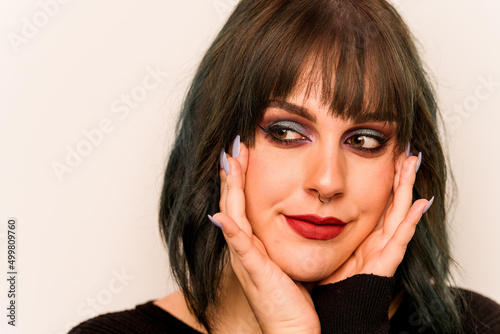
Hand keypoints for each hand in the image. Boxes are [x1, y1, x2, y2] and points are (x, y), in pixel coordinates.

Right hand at [210, 136, 319, 333]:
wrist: (292, 328)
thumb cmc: (292, 295)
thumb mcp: (285, 258)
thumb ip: (280, 237)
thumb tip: (289, 216)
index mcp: (253, 243)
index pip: (242, 202)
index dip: (239, 177)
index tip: (243, 151)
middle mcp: (244, 248)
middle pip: (232, 203)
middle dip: (232, 173)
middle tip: (232, 146)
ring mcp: (246, 259)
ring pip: (233, 217)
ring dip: (228, 190)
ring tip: (228, 163)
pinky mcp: (254, 272)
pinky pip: (241, 248)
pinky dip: (231, 231)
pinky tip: (223, 215)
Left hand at [320, 150, 431, 284]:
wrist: (331, 311)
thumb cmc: (327, 281)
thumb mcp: (327, 244)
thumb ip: (326, 225)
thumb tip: (314, 204)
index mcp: (364, 234)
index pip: (379, 201)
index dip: (385, 180)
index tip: (389, 156)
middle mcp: (377, 240)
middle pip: (392, 202)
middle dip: (399, 177)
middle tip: (405, 152)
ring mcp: (383, 251)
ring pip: (399, 213)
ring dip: (406, 188)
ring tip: (413, 164)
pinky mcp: (384, 264)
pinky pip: (399, 240)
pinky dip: (410, 222)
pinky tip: (420, 204)